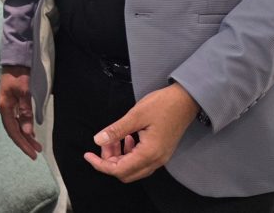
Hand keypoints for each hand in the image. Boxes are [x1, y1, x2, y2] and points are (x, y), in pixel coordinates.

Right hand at [0, 65, 41, 159]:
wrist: (16, 58)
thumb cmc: (20, 73)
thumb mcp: (25, 92)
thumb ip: (26, 112)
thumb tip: (27, 132)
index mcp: (4, 106)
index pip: (13, 131)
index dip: (22, 143)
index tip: (32, 154)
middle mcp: (4, 107)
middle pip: (13, 130)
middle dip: (24, 142)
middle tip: (36, 153)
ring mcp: (8, 104)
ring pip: (16, 125)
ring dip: (25, 135)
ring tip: (36, 145)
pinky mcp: (12, 100)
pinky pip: (17, 118)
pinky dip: (24, 126)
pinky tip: (31, 131)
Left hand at [83, 82, 199, 181]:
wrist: (186, 101)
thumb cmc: (163, 105)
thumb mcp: (136, 115)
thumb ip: (116, 130)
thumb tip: (98, 140)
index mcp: (149, 153)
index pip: (119, 170)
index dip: (101, 165)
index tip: (88, 155)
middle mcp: (156, 161)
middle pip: (126, 173)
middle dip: (109, 161)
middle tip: (103, 142)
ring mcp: (160, 158)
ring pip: (133, 167)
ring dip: (119, 156)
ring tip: (113, 138)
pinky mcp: (161, 152)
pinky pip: (140, 160)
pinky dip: (129, 153)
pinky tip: (126, 138)